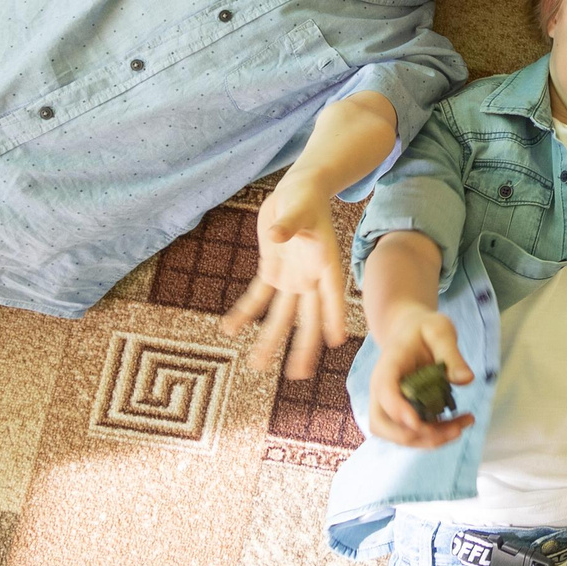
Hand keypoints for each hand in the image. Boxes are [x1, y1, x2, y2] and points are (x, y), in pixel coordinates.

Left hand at [223, 181, 349, 379]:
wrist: (297, 190)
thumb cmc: (305, 196)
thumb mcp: (298, 207)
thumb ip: (288, 224)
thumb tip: (276, 236)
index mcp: (325, 263)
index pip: (332, 294)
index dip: (335, 316)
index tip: (336, 341)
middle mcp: (310, 277)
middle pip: (308, 317)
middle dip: (304, 345)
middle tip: (298, 374)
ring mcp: (291, 277)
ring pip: (282, 315)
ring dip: (271, 339)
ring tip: (256, 365)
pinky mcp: (272, 270)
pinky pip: (258, 296)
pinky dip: (245, 312)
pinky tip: (230, 329)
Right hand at [365, 308, 475, 448]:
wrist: (410, 332)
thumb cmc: (424, 329)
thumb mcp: (440, 330)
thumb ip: (451, 352)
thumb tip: (466, 379)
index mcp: (388, 365)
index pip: (384, 391)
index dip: (397, 409)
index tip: (418, 422)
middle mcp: (382, 390)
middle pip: (382, 425)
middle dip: (415, 435)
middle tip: (453, 429)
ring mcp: (389, 405)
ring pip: (398, 435)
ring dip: (430, 440)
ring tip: (462, 426)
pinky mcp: (403, 414)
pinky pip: (413, 433)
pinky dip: (436, 435)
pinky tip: (461, 422)